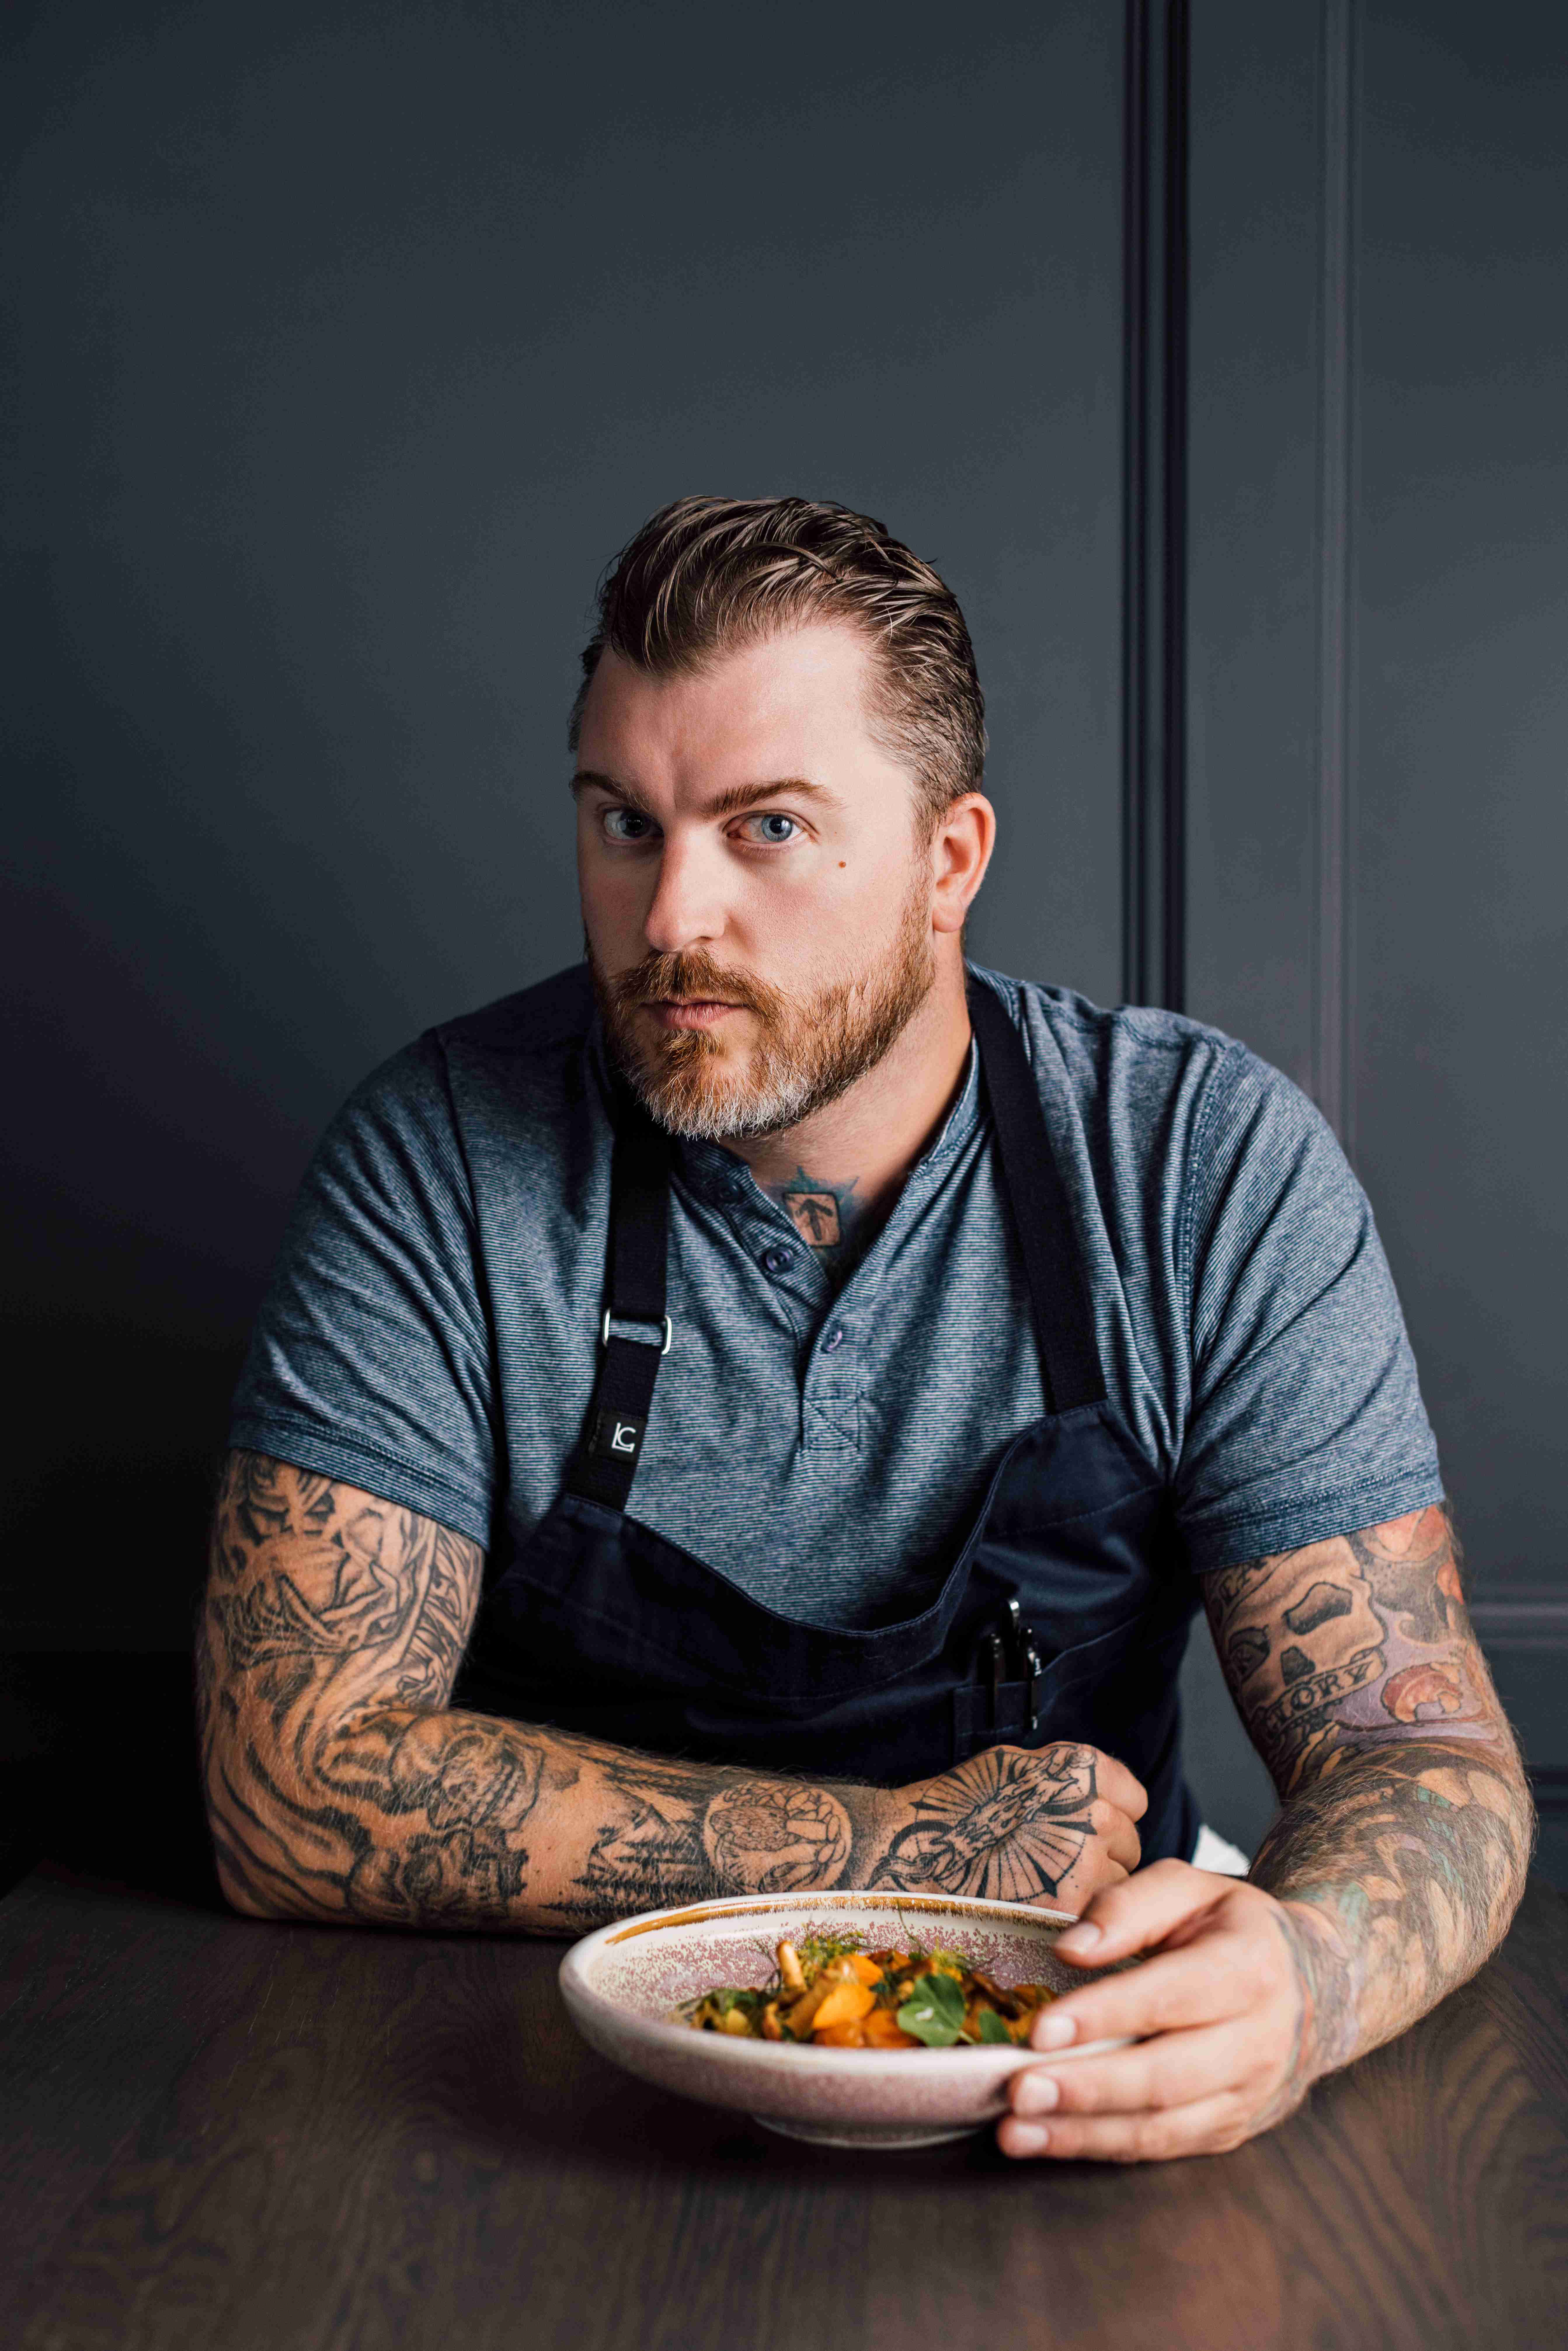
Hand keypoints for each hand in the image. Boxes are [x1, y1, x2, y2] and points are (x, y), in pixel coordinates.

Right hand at [868, 1742, 1145, 1912]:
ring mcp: (1084, 1863)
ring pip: (1119, 1887)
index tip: (1082, 1829)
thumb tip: (1101, 1797)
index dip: (1109, 1818)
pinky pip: (1099, 1920)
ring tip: (1042, 1889)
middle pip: (1129, 1845)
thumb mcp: (1015, 1767)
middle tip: (1052, 1864)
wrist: (914, 1854)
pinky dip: (1079, 1921)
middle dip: (1101, 1858)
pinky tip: (1041, 1911)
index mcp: (1078, 1771)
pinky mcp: (1071, 1909)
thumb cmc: (957, 1810)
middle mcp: (1089, 1811)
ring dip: (1093, 1893)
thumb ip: (1064, 1778)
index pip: (1134, 1800)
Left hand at [997, 1859, 1316, 2161]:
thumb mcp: (1188, 1888)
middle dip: (1088, 2087)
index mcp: (1249, 1967)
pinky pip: (1163, 2146)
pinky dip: (1102, 2147)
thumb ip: (1127, 1907)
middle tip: (1019, 2089)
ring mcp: (1246, 2094)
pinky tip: (1048, 2140)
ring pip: (1161, 2126)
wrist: (1313, 1985)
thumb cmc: (1231, 1928)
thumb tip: (1070, 1948)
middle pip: (1166, 2076)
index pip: (1171, 1997)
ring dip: (1083, 2132)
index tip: (1042, 2029)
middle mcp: (1256, 2040)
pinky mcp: (1229, 2129)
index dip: (1105, 2015)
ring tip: (1016, 2130)